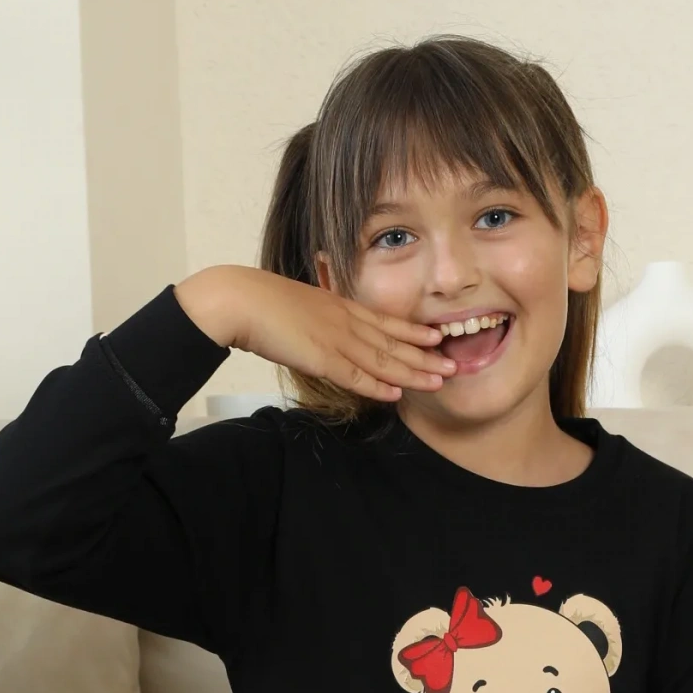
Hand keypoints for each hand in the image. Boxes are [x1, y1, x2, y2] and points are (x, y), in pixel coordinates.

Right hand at [174, 264, 454, 400]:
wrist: (238, 300)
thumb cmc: (259, 302)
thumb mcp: (297, 305)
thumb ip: (315, 319)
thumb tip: (320, 331)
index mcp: (338, 306)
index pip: (384, 322)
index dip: (413, 332)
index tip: (437, 338)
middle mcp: (344, 321)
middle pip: (392, 342)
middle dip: (425, 356)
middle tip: (454, 365)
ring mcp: (334, 338)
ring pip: (382, 359)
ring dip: (412, 373)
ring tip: (439, 381)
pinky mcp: (320, 357)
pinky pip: (355, 374)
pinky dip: (377, 384)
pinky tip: (396, 393)